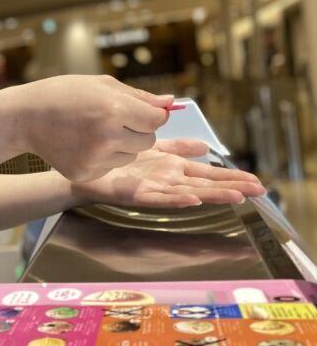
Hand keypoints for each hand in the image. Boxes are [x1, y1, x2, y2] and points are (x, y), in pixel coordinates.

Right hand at [18, 75, 171, 181]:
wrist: (26, 117)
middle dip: (138, 131)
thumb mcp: (101, 85)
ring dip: (122, 146)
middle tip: (115, 121)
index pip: (157, 120)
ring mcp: (95, 159)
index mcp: (114, 109)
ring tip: (96, 132)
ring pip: (130, 157)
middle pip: (148, 141)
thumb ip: (138, 96)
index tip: (137, 111)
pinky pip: (111, 168)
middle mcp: (107, 137)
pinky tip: (84, 145)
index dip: (150, 114)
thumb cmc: (64, 94)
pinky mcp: (85, 173)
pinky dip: (104, 158)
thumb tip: (170, 103)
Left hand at [70, 139, 264, 207]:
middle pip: (204, 184)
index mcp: (173, 168)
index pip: (208, 173)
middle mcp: (167, 180)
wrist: (86, 166)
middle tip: (258, 192)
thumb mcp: (153, 147)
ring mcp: (153, 188)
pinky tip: (192, 199)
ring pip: (188, 192)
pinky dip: (176, 199)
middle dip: (231, 188)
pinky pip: (159, 198)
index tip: (257, 182)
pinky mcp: (135, 194)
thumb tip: (206, 147)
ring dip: (211, 195)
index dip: (232, 177)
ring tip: (235, 197)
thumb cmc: (119, 159)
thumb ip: (178, 146)